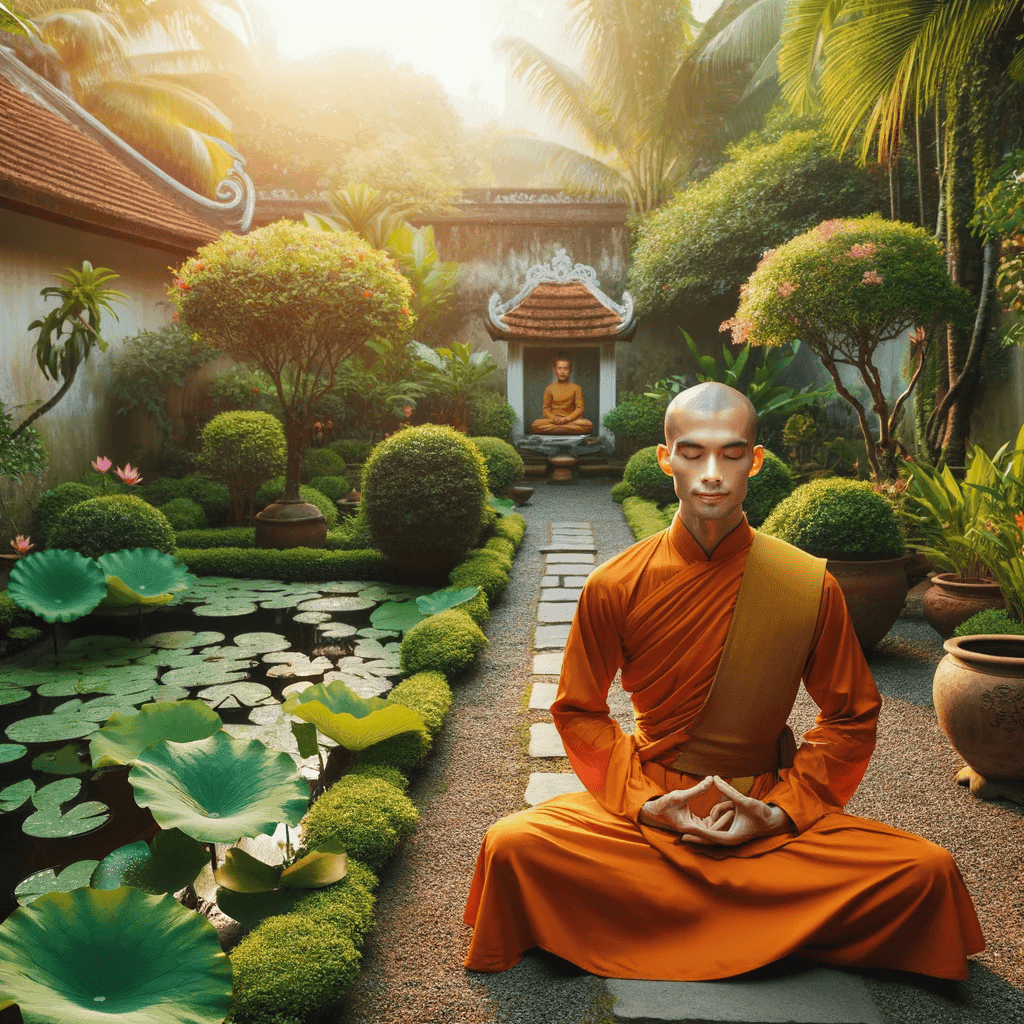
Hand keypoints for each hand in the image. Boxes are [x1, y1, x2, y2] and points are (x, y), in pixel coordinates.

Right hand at [639, 776, 726, 833]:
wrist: (654, 809)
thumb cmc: (664, 803)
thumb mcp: (679, 795)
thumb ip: (696, 789)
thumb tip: (711, 779)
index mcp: (688, 827)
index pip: (710, 830)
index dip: (722, 822)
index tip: (732, 813)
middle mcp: (693, 830)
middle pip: (714, 829)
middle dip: (725, 820)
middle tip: (736, 809)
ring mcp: (695, 828)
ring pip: (713, 826)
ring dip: (722, 817)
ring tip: (733, 806)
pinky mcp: (696, 823)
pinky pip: (709, 822)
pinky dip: (716, 815)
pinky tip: (723, 806)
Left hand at [674, 776, 793, 846]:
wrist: (773, 821)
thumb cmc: (762, 813)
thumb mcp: (745, 802)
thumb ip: (729, 791)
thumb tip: (714, 778)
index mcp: (731, 837)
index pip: (709, 836)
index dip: (696, 832)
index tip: (684, 831)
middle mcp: (729, 839)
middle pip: (707, 839)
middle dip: (694, 837)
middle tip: (680, 837)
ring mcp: (729, 836)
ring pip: (710, 834)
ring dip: (700, 833)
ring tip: (686, 832)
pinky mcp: (729, 832)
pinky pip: (715, 830)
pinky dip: (707, 829)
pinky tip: (697, 827)